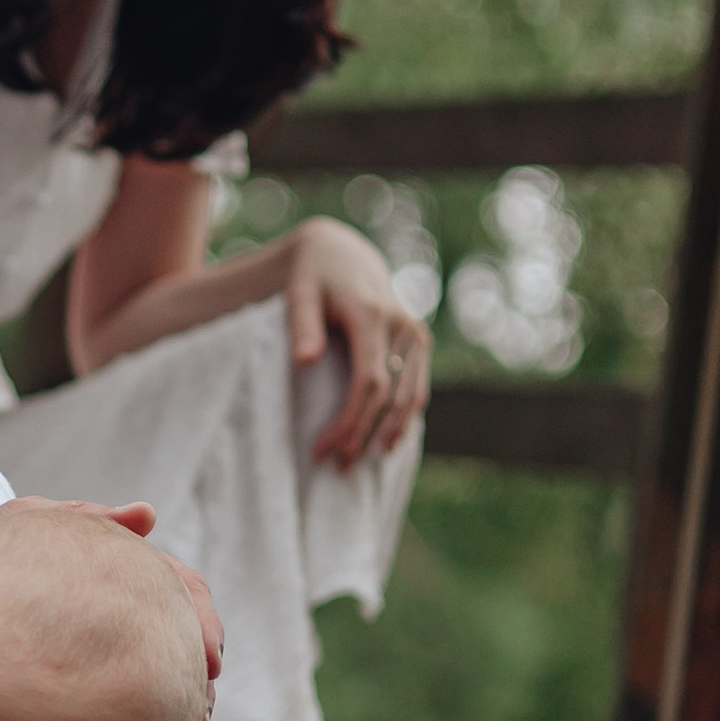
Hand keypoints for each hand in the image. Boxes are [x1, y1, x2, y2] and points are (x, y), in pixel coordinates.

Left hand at [0, 502, 225, 700]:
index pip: (178, 590)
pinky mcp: (78, 677)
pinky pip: (119, 703)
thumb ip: (80, 519)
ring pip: (156, 675)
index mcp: (117, 570)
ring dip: (177, 706)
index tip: (210, 657)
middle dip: (196, 678)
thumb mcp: (24, 523)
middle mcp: (118, 608)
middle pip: (177, 640)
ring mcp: (102, 643)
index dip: (201, 621)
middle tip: (201, 715)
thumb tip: (146, 515)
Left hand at [281, 218, 429, 471]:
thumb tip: (303, 362)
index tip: (322, 449)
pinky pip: (417, 388)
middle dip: (365, 434)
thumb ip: (302, 325)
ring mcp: (416, 334)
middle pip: (390, 396)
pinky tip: (386, 441)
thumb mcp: (300, 293)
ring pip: (411, 396)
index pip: (369, 383)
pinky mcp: (419, 341)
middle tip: (338, 465)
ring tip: (362, 461)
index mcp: (373, 316)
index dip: (349, 421)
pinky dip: (404, 417)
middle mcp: (403, 326)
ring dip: (389, 433)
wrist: (344, 254)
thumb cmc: (313, 277)